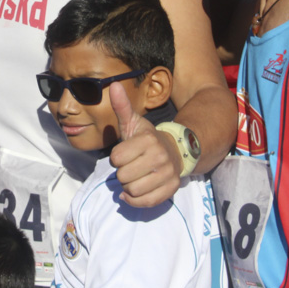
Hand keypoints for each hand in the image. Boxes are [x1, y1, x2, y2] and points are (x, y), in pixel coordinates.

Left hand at [107, 82, 181, 207]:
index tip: (124, 153)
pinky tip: (134, 192)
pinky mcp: (171, 189)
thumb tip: (114, 84)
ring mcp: (167, 174)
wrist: (175, 151)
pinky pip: (145, 203)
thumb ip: (122, 107)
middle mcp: (160, 157)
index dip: (116, 157)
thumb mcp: (134, 123)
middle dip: (122, 172)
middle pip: (123, 176)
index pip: (116, 158)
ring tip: (135, 176)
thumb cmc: (147, 139)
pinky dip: (135, 200)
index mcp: (148, 140)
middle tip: (130, 165)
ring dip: (128, 187)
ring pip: (132, 191)